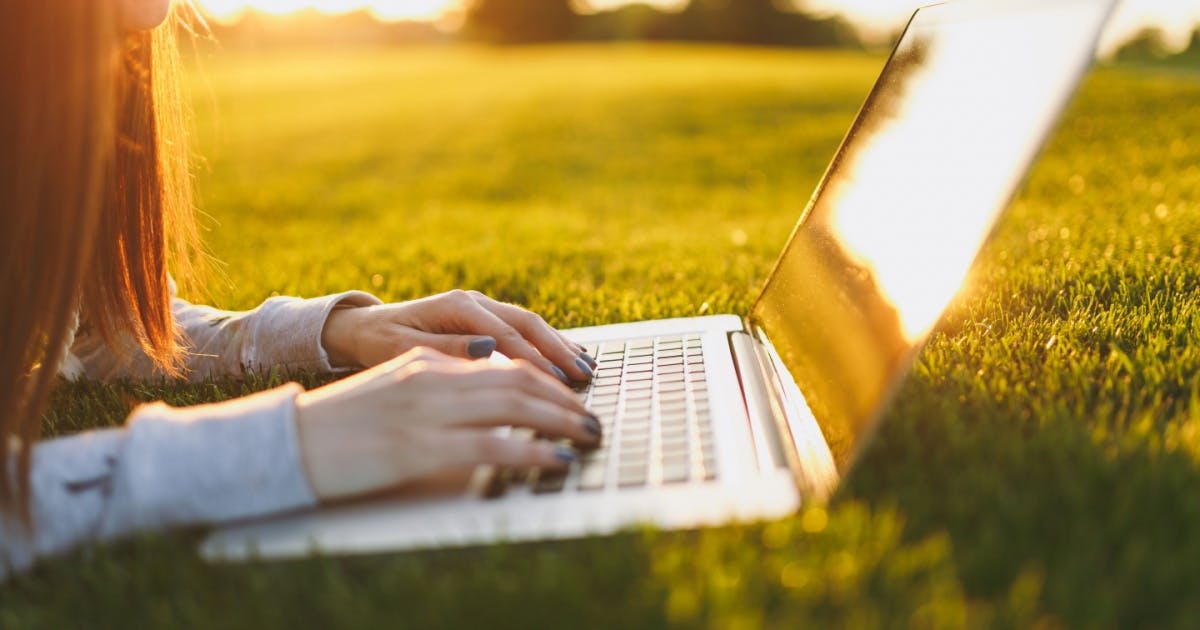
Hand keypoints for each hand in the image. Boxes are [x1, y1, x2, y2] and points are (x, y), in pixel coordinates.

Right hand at [294, 347, 602, 500]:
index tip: (575, 389)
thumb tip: (491, 391)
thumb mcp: (397, 389)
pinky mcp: (421, 447)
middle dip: (564, 397)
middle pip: (518, 377)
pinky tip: (556, 460)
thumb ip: (443, 382)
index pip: (504, 359)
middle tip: (593, 414)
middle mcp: (433, 376)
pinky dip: (533, 452)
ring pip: (514, 404)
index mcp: (428, 361)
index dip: (547, 372)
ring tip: (589, 433)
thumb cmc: (343, 423)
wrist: (288, 441)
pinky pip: (493, 445)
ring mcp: (427, 410)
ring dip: (561, 420)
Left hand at [321, 290, 596, 382]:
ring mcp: (481, 307)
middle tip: (584, 377)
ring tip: (586, 368)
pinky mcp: (484, 318)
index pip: (507, 336)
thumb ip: (447, 349)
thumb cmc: (379, 343)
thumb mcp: (404, 350)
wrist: (363, 327)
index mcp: (457, 307)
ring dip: (559, 345)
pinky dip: (548, 342)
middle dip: (558, 351)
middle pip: (528, 324)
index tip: (557, 384)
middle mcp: (474, 302)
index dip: (535, 360)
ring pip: (531, 324)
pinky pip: (523, 328)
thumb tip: (489, 349)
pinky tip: (568, 357)